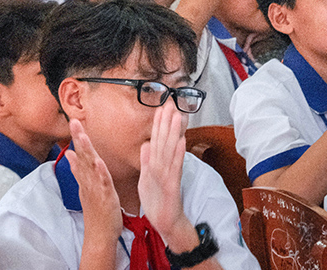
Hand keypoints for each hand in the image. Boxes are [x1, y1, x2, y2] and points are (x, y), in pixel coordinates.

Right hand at [66, 119, 123, 242]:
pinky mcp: (105, 197)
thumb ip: (78, 170)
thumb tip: (70, 154)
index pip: (80, 154)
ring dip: (86, 151)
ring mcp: (96, 189)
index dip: (76, 137)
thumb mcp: (86, 187)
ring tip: (82, 136)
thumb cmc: (96, 212)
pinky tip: (98, 162)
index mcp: (86, 178)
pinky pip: (103, 183)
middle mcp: (89, 181)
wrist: (99, 235)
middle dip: (78, 138)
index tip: (73, 121)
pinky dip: (100, 172)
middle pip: (82, 157)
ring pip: (90, 167)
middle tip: (73, 121)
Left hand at [137, 101, 192, 243]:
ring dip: (174, 133)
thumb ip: (146, 162)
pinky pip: (175, 168)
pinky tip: (181, 141)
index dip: (158, 124)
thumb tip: (145, 145)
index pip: (157, 140)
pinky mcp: (173, 186)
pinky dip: (178, 154)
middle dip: (167, 122)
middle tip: (170, 103)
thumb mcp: (146, 180)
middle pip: (165, 141)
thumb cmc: (158, 203)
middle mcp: (165, 167)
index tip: (160, 107)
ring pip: (170, 151)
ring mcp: (170, 175)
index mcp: (157, 165)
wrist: (167, 223)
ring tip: (177, 116)